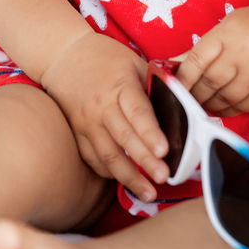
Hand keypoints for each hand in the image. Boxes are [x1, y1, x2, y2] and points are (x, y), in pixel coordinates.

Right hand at [40, 33, 169, 202]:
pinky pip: (93, 158)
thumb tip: (184, 106)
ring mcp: (86, 123)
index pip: (137, 112)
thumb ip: (156, 85)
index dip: (150, 132)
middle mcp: (101, 107)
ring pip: (107, 155)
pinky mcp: (77, 134)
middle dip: (144, 161)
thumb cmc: (106, 58)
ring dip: (128, 177)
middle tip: (164, 178)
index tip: (164, 150)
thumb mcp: (134, 62)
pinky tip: (125, 182)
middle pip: (124, 138)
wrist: (64, 55)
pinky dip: (109, 172)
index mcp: (120, 85)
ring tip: (149, 193)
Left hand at [171, 2, 248, 115]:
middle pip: (210, 82)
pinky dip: (229, 110)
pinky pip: (244, 106)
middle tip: (186, 100)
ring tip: (203, 105)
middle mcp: (243, 53)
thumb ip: (206, 47)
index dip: (182, 78)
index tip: (173, 88)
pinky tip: (221, 108)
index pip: (197, 60)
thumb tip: (176, 66)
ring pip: (225, 98)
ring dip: (210, 105)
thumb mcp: (230, 25)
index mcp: (228, 33)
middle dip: (194, 94)